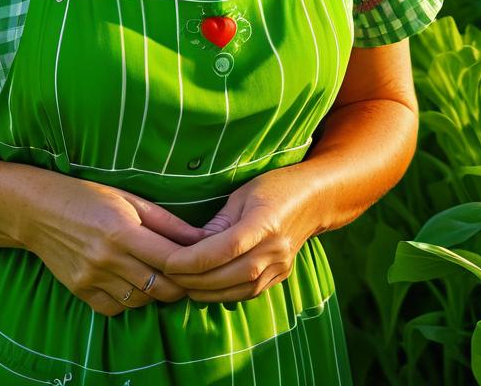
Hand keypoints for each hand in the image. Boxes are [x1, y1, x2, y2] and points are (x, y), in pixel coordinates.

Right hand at [21, 176, 208, 317]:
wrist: (39, 210)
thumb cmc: (89, 197)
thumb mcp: (130, 199)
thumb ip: (167, 222)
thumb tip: (202, 238)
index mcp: (122, 230)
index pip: (170, 259)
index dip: (191, 265)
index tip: (200, 262)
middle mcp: (107, 258)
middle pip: (159, 287)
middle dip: (178, 284)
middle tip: (184, 273)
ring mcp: (92, 278)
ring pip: (140, 301)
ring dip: (154, 292)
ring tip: (155, 274)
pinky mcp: (80, 291)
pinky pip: (115, 309)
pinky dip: (129, 301)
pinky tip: (130, 282)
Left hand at [161, 166, 316, 303]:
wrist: (315, 199)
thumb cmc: (275, 187)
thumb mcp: (243, 194)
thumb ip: (219, 222)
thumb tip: (191, 245)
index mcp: (266, 223)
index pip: (224, 248)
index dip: (193, 259)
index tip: (167, 261)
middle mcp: (276, 249)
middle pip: (229, 275)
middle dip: (193, 279)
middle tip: (165, 274)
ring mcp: (281, 266)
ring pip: (238, 290)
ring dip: (206, 292)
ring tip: (180, 284)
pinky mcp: (281, 276)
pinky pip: (249, 293)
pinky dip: (223, 294)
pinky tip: (204, 289)